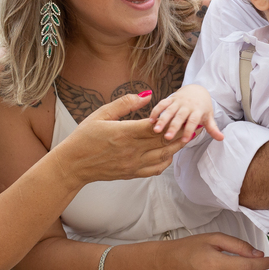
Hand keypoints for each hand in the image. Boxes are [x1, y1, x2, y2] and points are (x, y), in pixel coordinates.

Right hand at [59, 92, 186, 183]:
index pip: (156, 125)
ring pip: (163, 155)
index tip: (185, 113)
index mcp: (124, 132)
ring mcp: (133, 164)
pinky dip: (165, 161)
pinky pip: (156, 169)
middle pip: (164, 140)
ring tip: (187, 137)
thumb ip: (125, 104)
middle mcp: (132, 150)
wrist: (74, 164)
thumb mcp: (101, 114)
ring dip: (177, 146)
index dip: (173, 119)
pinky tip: (169, 153)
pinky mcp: (132, 173)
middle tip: (195, 124)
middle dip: (181, 132)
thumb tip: (147, 95)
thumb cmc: (85, 136)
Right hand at [149, 84, 224, 141]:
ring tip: (155, 130)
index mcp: (197, 111)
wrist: (197, 89)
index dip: (189, 130)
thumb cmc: (202, 107)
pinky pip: (162, 104)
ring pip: (169, 111)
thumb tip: (222, 138)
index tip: (184, 141)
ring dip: (162, 120)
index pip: (193, 121)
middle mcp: (187, 106)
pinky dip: (156, 111)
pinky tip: (150, 121)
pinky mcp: (170, 99)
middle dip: (173, 127)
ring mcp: (178, 102)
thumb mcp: (208, 116)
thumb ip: (213, 128)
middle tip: (167, 137)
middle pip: (180, 117)